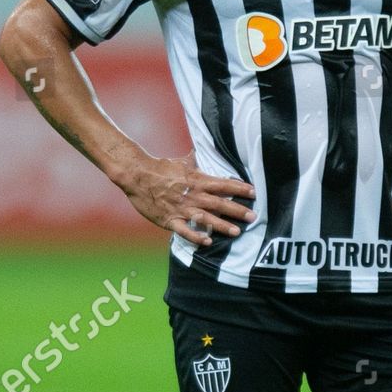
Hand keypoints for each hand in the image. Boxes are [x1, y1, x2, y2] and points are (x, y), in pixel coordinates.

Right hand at [117, 151, 255, 245]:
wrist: (137, 175)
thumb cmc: (160, 168)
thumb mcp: (181, 161)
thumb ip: (194, 158)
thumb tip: (201, 149)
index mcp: (197, 180)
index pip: (223, 184)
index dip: (239, 188)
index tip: (254, 192)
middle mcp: (193, 195)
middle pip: (220, 203)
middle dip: (237, 210)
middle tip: (253, 216)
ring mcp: (182, 208)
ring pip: (206, 218)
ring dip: (222, 225)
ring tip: (237, 232)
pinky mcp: (170, 219)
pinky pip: (185, 230)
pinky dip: (196, 236)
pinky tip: (208, 242)